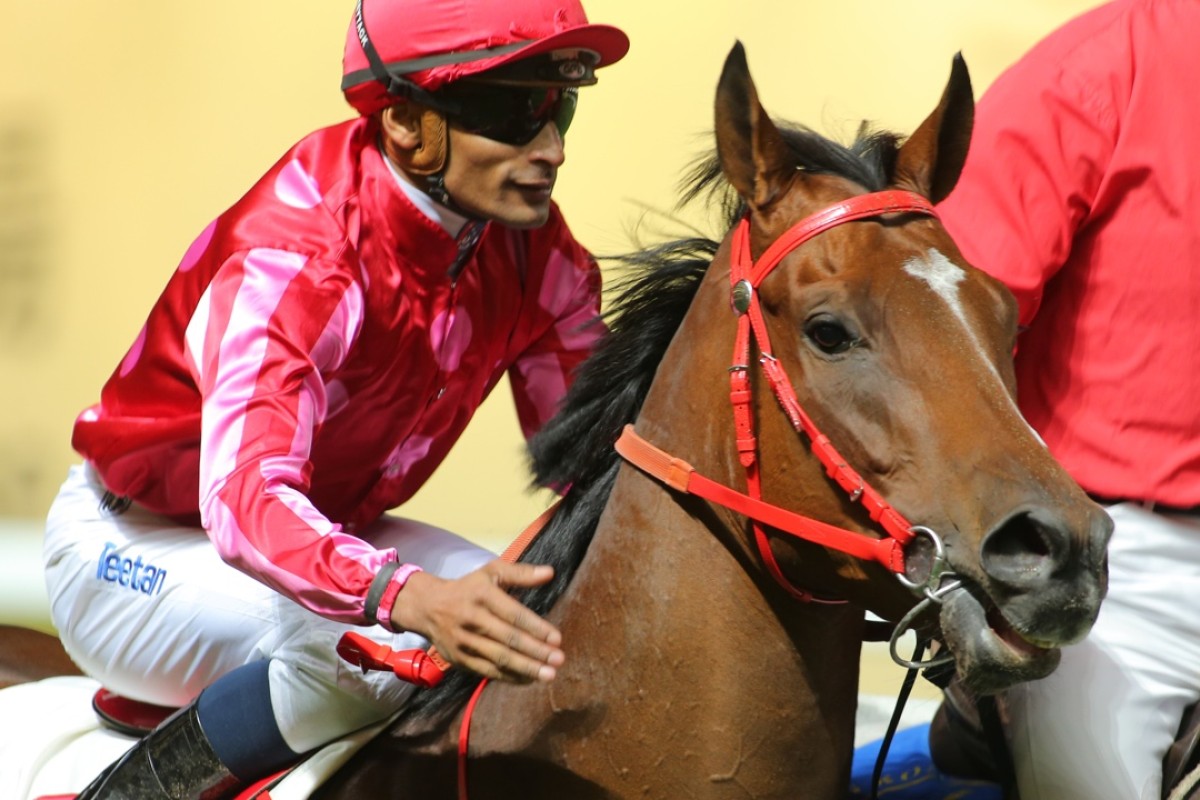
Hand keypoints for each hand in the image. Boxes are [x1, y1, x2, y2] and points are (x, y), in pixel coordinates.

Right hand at [389, 560, 563, 682]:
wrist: (427, 606)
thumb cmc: (468, 588)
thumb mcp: (491, 572)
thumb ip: (521, 573)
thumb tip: (550, 573)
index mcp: (482, 595)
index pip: (513, 614)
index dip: (536, 628)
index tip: (557, 639)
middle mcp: (471, 618)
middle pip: (508, 639)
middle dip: (535, 651)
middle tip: (558, 660)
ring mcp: (463, 641)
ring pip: (498, 658)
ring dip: (525, 668)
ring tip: (548, 674)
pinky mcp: (459, 659)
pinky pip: (487, 671)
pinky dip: (509, 677)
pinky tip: (529, 679)